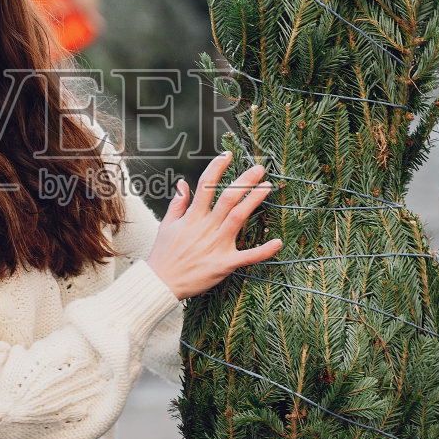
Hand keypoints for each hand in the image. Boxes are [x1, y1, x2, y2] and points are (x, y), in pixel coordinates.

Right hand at [144, 151, 283, 300]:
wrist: (161, 283)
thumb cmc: (164, 255)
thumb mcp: (166, 226)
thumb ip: (177, 204)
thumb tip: (182, 183)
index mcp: (192, 217)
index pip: (206, 185)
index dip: (217, 167)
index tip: (227, 155)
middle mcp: (206, 227)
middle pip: (227, 197)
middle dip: (244, 180)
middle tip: (259, 168)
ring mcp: (216, 245)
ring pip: (238, 217)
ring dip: (254, 200)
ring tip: (267, 187)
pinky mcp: (224, 264)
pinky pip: (247, 256)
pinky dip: (263, 251)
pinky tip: (277, 242)